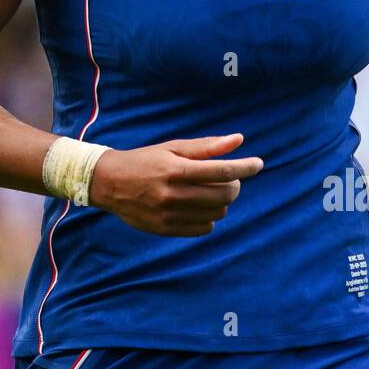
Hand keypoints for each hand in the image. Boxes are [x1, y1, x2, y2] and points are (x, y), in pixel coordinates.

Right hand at [88, 133, 262, 236]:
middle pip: (223, 195)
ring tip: (210, 192)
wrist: (109, 183)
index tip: (258, 164)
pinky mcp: (166, 229)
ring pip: (216, 213)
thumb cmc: (145, 160)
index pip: (222, 171)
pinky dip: (209, 217)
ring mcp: (169, 214)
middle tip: (228, 179)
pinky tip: (200, 207)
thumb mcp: (173, 147)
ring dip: (222, 202)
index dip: (245, 167)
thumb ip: (206, 146)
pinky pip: (204, 228)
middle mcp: (173, 193)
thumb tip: (239, 139)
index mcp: (176, 169)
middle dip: (234, 185)